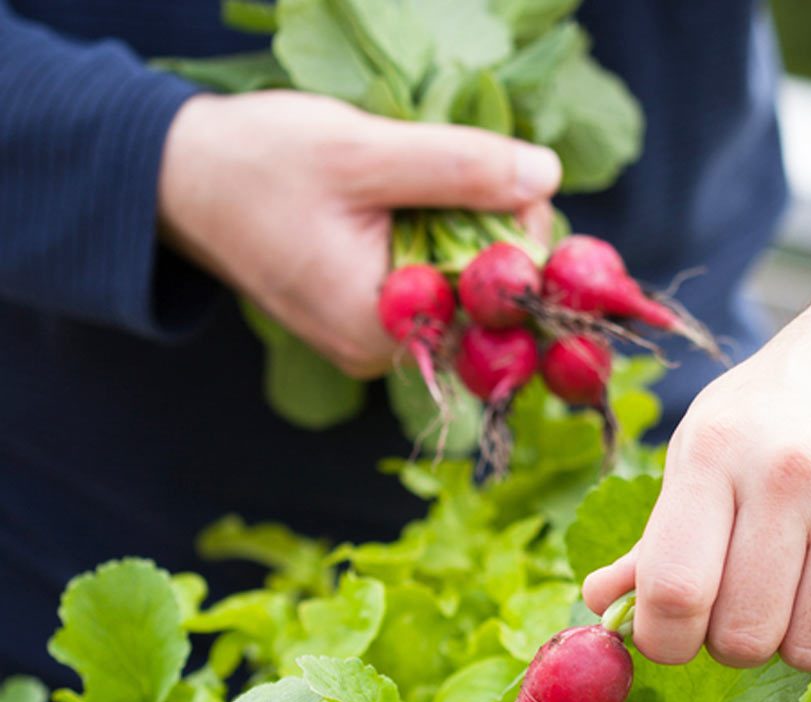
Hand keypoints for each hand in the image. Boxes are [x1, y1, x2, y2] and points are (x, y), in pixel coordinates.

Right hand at [157, 91, 560, 376]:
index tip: (515, 184)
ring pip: (457, 286)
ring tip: (420, 180)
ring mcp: (374, 339)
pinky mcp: (366, 316)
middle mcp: (383, 352)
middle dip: (491, 231)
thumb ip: (458, 169)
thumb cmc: (257, 166)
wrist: (181, 179)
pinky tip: (407, 200)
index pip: (492, 304)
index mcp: (382, 331)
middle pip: (481, 300)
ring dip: (461, 228)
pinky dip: (433, 236)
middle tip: (466, 169)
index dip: (520, 242)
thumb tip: (545, 176)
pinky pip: (427, 281)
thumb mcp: (362, 155)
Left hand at [583, 249, 810, 671]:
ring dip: (810, 638)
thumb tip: (603, 603)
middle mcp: (790, 470)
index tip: (679, 634)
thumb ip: (660, 535)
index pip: (672, 593)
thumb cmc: (793, 404)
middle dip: (741, 642)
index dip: (666, 640)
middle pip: (744, 638)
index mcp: (713, 450)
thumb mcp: (710, 443)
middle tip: (756, 602)